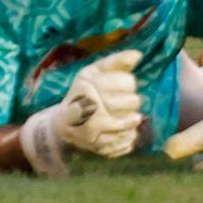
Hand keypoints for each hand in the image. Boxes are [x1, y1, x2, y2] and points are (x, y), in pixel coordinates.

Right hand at [23, 49, 145, 170]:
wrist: (64, 124)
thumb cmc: (83, 93)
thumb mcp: (93, 73)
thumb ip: (115, 62)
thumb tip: (138, 55)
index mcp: (89, 86)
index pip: (124, 82)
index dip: (129, 83)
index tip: (128, 85)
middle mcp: (88, 109)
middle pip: (129, 103)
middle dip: (133, 102)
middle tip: (132, 102)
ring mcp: (92, 131)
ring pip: (125, 127)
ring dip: (132, 123)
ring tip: (134, 118)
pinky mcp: (96, 148)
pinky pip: (121, 144)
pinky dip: (127, 139)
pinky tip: (128, 133)